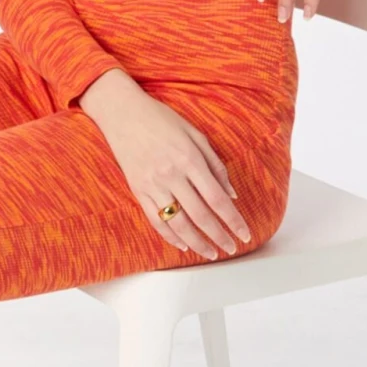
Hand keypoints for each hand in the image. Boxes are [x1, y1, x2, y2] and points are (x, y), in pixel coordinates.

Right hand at [77, 70, 252, 260]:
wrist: (122, 113)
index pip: (217, 199)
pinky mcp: (138, 191)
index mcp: (189, 159)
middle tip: (232, 248)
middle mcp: (171, 175)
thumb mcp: (195, 135)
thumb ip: (215, 165)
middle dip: (219, 236)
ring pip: (178, 224)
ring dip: (197, 243)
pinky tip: (183, 244)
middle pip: (200, 215)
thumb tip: (232, 195)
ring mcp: (152, 185)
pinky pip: (155, 221)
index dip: (233, 220)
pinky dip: (170, 236)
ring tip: (211, 253)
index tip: (245, 235)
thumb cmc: (162, 120)